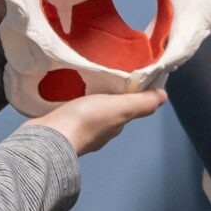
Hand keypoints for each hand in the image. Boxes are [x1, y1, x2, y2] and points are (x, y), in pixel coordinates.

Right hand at [24, 89, 165, 155]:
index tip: (127, 76)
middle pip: (108, 110)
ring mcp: (78, 132)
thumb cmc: (86, 120)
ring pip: (89, 112)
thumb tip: (163, 97)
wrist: (47, 137)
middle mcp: (99, 132)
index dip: (130, 94)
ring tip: (86, 80)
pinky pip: (70, 112)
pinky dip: (72, 103)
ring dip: (89, 98)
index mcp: (114, 126)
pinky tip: (68, 93)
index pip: (127, 109)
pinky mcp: (59, 128)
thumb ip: (141, 103)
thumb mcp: (120, 108)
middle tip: (105, 73)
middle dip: (109, 95)